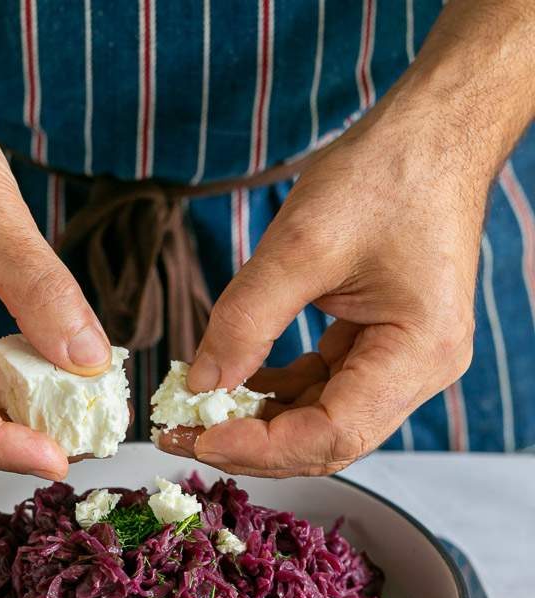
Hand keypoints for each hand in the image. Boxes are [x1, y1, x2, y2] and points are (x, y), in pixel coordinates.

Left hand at [165, 0, 534, 476]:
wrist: (432, 133)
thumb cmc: (387, 174)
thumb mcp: (303, 242)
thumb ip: (246, 319)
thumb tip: (200, 383)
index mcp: (417, 355)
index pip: (332, 434)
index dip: (261, 447)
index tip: (200, 438)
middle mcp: (415, 373)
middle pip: (324, 439)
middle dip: (250, 444)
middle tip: (181, 436)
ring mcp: (397, 363)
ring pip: (317, 420)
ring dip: (256, 422)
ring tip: (194, 415)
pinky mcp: (375, 346)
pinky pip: (319, 388)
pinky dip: (273, 390)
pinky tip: (232, 381)